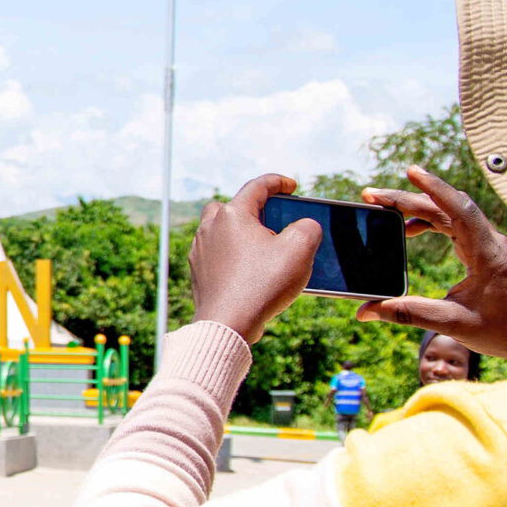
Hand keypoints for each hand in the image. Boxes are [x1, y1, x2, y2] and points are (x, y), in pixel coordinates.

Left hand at [188, 174, 322, 342]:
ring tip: (264, 246)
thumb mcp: (300, 249)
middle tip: (273, 220)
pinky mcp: (199, 271)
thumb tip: (304, 226)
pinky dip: (234, 254)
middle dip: (253, 208)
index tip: (292, 186)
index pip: (257, 187)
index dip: (278, 182)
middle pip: (232, 207)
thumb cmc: (262, 285)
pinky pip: (218, 254)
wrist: (228, 324)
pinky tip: (251, 269)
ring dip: (241, 233)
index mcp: (232, 215)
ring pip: (221, 230)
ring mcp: (201, 250)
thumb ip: (308, 227)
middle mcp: (210, 228)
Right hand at [357, 165, 506, 379]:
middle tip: (372, 196)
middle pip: (447, 207)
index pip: (461, 209)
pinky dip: (430, 221)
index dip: (435, 188)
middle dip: (409, 198)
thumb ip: (409, 313)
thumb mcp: (453, 324)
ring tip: (384, 209)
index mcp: (488, 254)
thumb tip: (367, 311)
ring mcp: (489, 245)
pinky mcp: (485, 251)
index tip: (411, 171)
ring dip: (417, 208)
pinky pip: (455, 225)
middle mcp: (491, 242)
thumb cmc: (504, 331)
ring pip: (450, 214)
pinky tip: (410, 230)